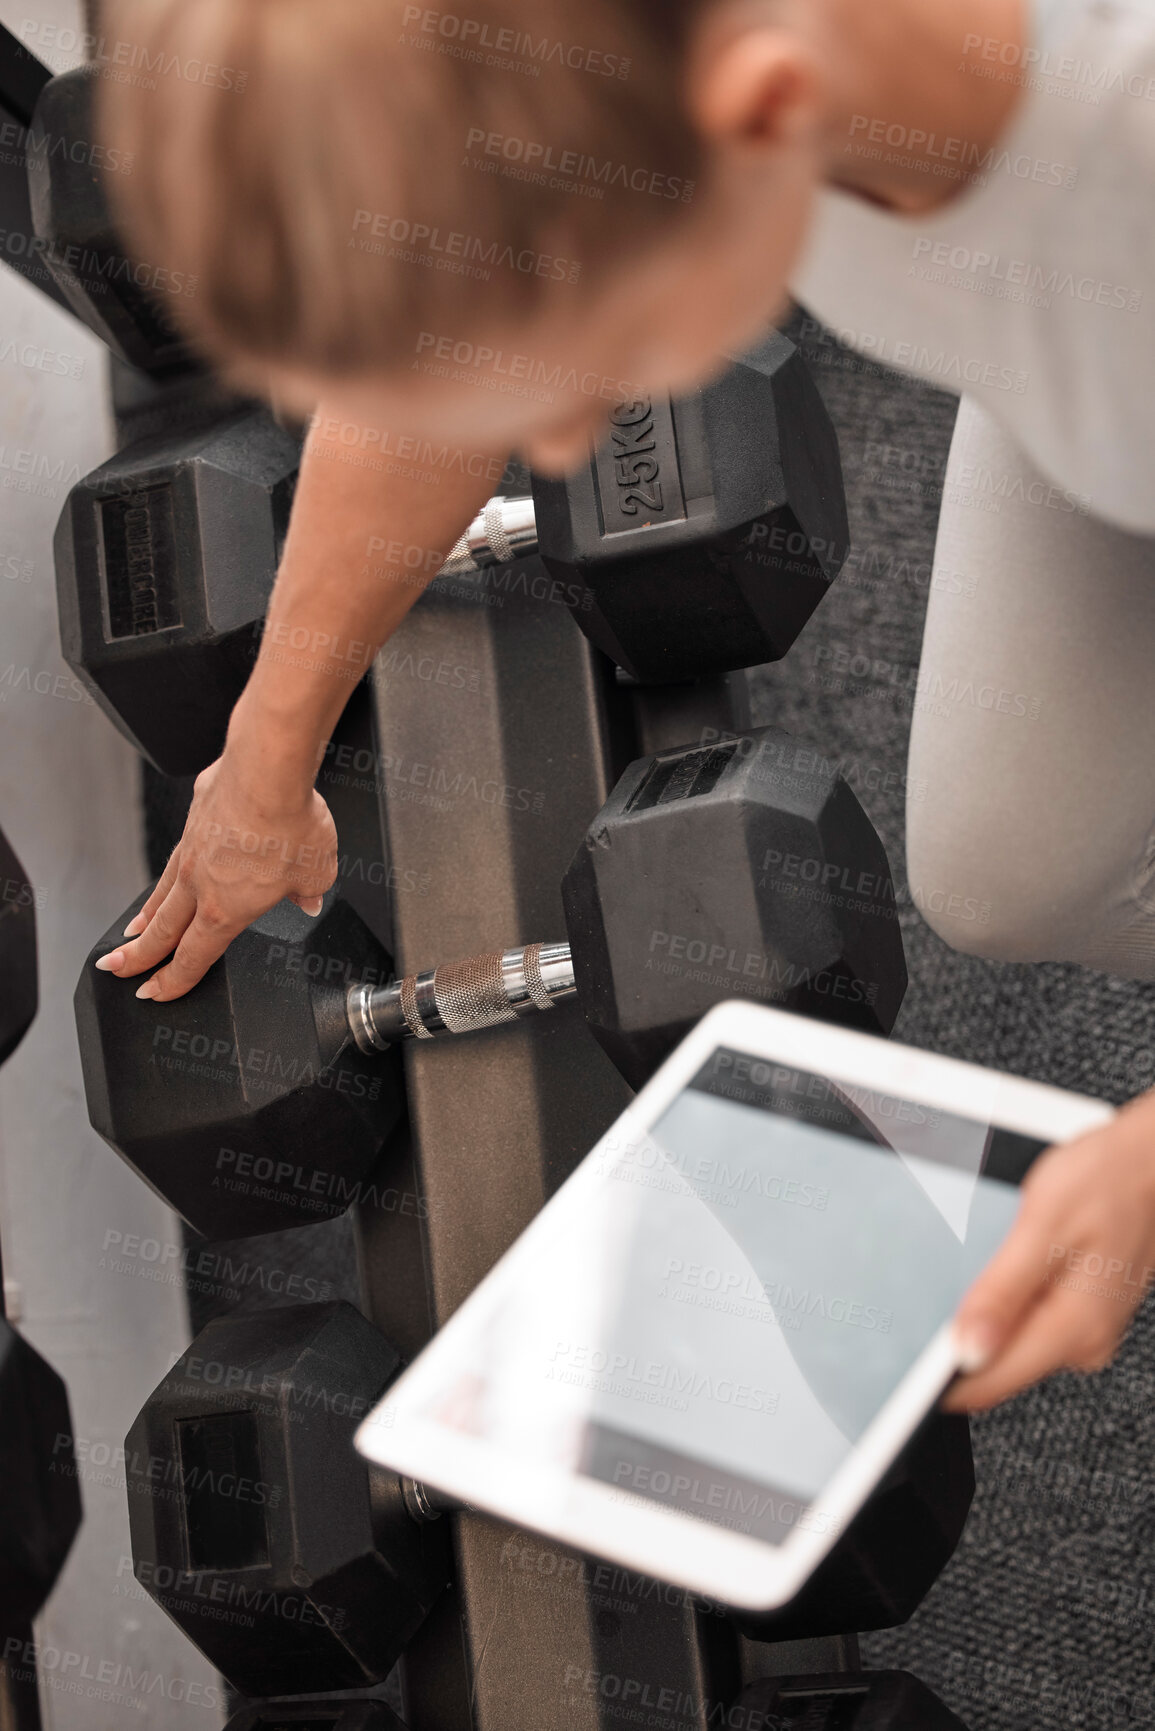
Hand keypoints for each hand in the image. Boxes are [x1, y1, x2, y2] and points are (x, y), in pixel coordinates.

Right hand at [94, 750, 337, 1000]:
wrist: (266, 771)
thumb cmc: (290, 824)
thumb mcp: (316, 872)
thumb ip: (308, 891)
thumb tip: (308, 898)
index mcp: (226, 910)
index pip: (193, 958)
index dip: (172, 981)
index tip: (154, 992)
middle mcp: (200, 884)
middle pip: (162, 931)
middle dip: (138, 957)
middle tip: (117, 969)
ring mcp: (192, 850)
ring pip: (163, 892)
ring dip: (146, 916)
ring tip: (133, 931)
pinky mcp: (194, 818)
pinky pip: (178, 854)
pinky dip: (169, 873)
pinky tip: (174, 871)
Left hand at [945, 1092, 1154, 1411]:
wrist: (1152, 1162)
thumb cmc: (1107, 1181)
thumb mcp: (1042, 1226)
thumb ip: (1003, 1293)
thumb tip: (968, 1349)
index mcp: (1074, 1328)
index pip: (991, 1382)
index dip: (943, 1379)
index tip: (907, 1366)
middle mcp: (1085, 1342)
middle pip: (999, 1365)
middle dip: (962, 1339)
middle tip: (938, 1288)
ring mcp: (1087, 1330)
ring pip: (1013, 1343)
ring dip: (987, 1315)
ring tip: (987, 1261)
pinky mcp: (1084, 1312)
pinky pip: (1031, 1321)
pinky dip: (1009, 1300)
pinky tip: (1011, 1263)